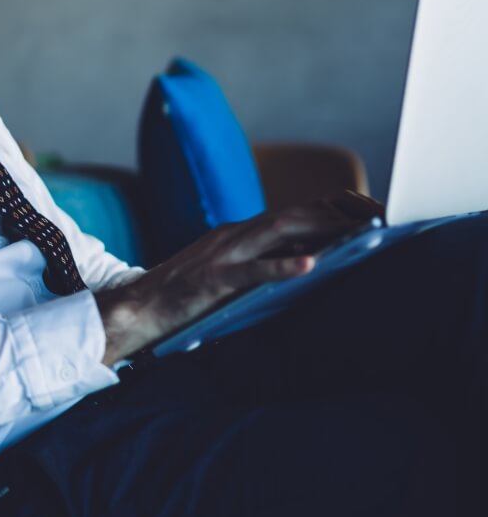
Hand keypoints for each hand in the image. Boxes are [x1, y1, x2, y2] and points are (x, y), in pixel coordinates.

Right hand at [96, 190, 383, 362]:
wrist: (136, 308)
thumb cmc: (184, 297)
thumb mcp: (231, 273)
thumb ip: (263, 263)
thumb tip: (311, 260)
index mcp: (240, 233)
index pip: (294, 212)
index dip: (334, 208)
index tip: (373, 211)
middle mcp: (234, 235)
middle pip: (294, 214)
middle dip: (339, 212)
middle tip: (381, 216)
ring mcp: (222, 254)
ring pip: (277, 232)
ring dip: (321, 229)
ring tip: (358, 230)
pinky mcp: (211, 279)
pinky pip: (251, 270)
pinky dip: (281, 267)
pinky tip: (308, 267)